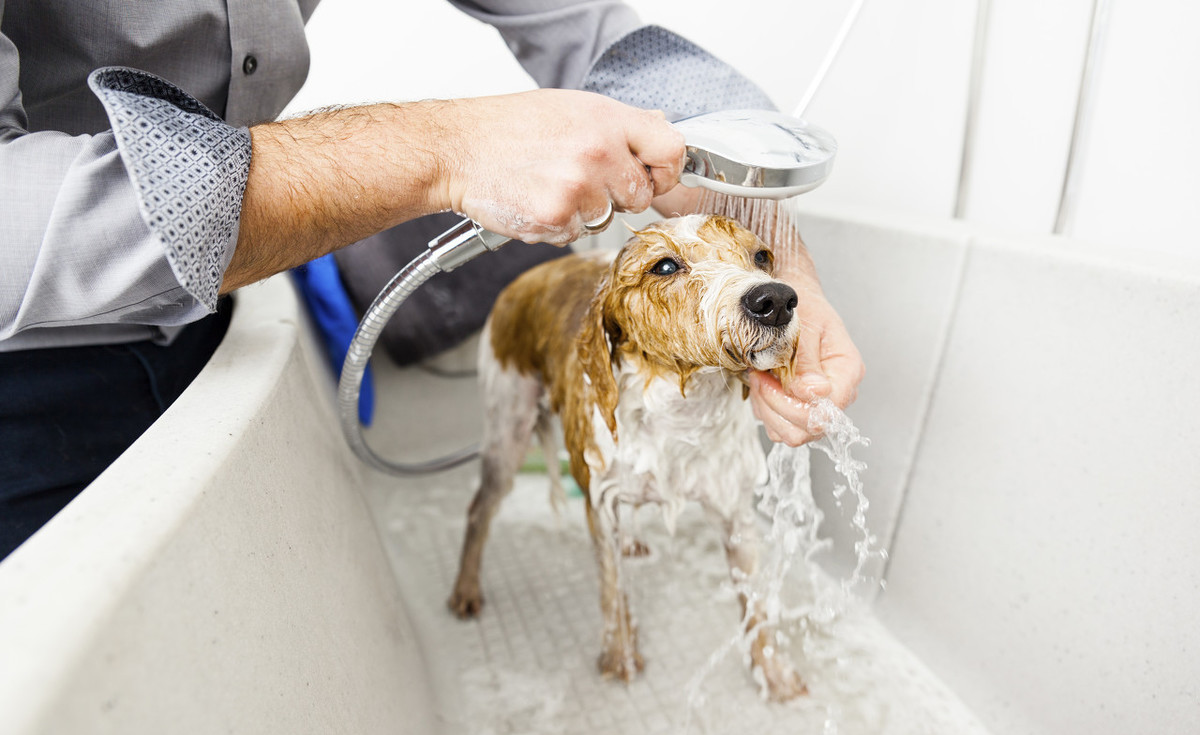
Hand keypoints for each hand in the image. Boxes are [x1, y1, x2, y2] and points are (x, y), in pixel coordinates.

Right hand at [442, 89, 685, 244]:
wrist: (458, 148)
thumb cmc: (510, 126)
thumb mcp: (572, 107)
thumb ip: (618, 124)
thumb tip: (660, 133)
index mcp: (607, 119)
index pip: (671, 149)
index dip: (666, 169)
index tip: (654, 175)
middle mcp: (597, 152)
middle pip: (641, 194)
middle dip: (617, 193)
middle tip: (581, 178)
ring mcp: (578, 188)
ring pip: (607, 218)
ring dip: (584, 211)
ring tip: (551, 184)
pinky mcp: (556, 218)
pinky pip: (576, 234)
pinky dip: (558, 224)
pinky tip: (536, 199)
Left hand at [748, 276, 863, 445]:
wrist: (797, 304)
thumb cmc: (804, 309)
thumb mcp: (805, 326)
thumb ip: (808, 361)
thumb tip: (813, 393)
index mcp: (847, 371)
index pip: (829, 410)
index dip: (797, 404)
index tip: (773, 379)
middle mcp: (839, 392)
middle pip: (810, 428)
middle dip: (777, 406)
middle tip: (761, 377)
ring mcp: (820, 403)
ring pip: (792, 433)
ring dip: (767, 409)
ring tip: (760, 378)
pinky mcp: (801, 408)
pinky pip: (780, 426)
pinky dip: (765, 410)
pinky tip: (762, 385)